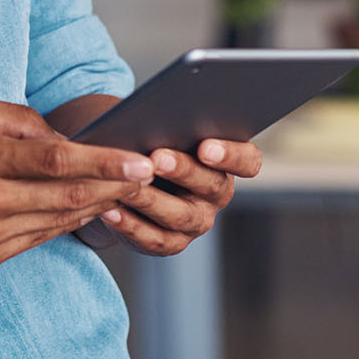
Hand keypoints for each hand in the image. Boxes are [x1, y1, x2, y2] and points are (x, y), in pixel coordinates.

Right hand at [0, 94, 154, 270]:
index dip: (104, 162)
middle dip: (116, 186)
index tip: (140, 159)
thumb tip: (64, 137)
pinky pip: (40, 238)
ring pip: (59, 221)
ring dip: (99, 206)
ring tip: (128, 189)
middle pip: (68, 196)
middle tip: (150, 173)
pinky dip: (68, 222)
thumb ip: (18, 118)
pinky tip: (88, 208)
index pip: (57, 161)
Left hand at [99, 137, 261, 255]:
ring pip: (180, 215)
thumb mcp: (162, 129)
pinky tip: (110, 211)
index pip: (248, 161)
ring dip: (151, 200)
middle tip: (156, 158)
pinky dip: (130, 225)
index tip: (205, 146)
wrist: (129, 175)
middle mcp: (217, 194)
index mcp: (226, 162)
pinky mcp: (171, 242)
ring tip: (127, 186)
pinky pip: (154, 238)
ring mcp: (197, 222)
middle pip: (210, 185)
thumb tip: (153, 115)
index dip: (231, 155)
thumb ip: (168, 123)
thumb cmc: (150, 140)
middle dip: (182, 171)